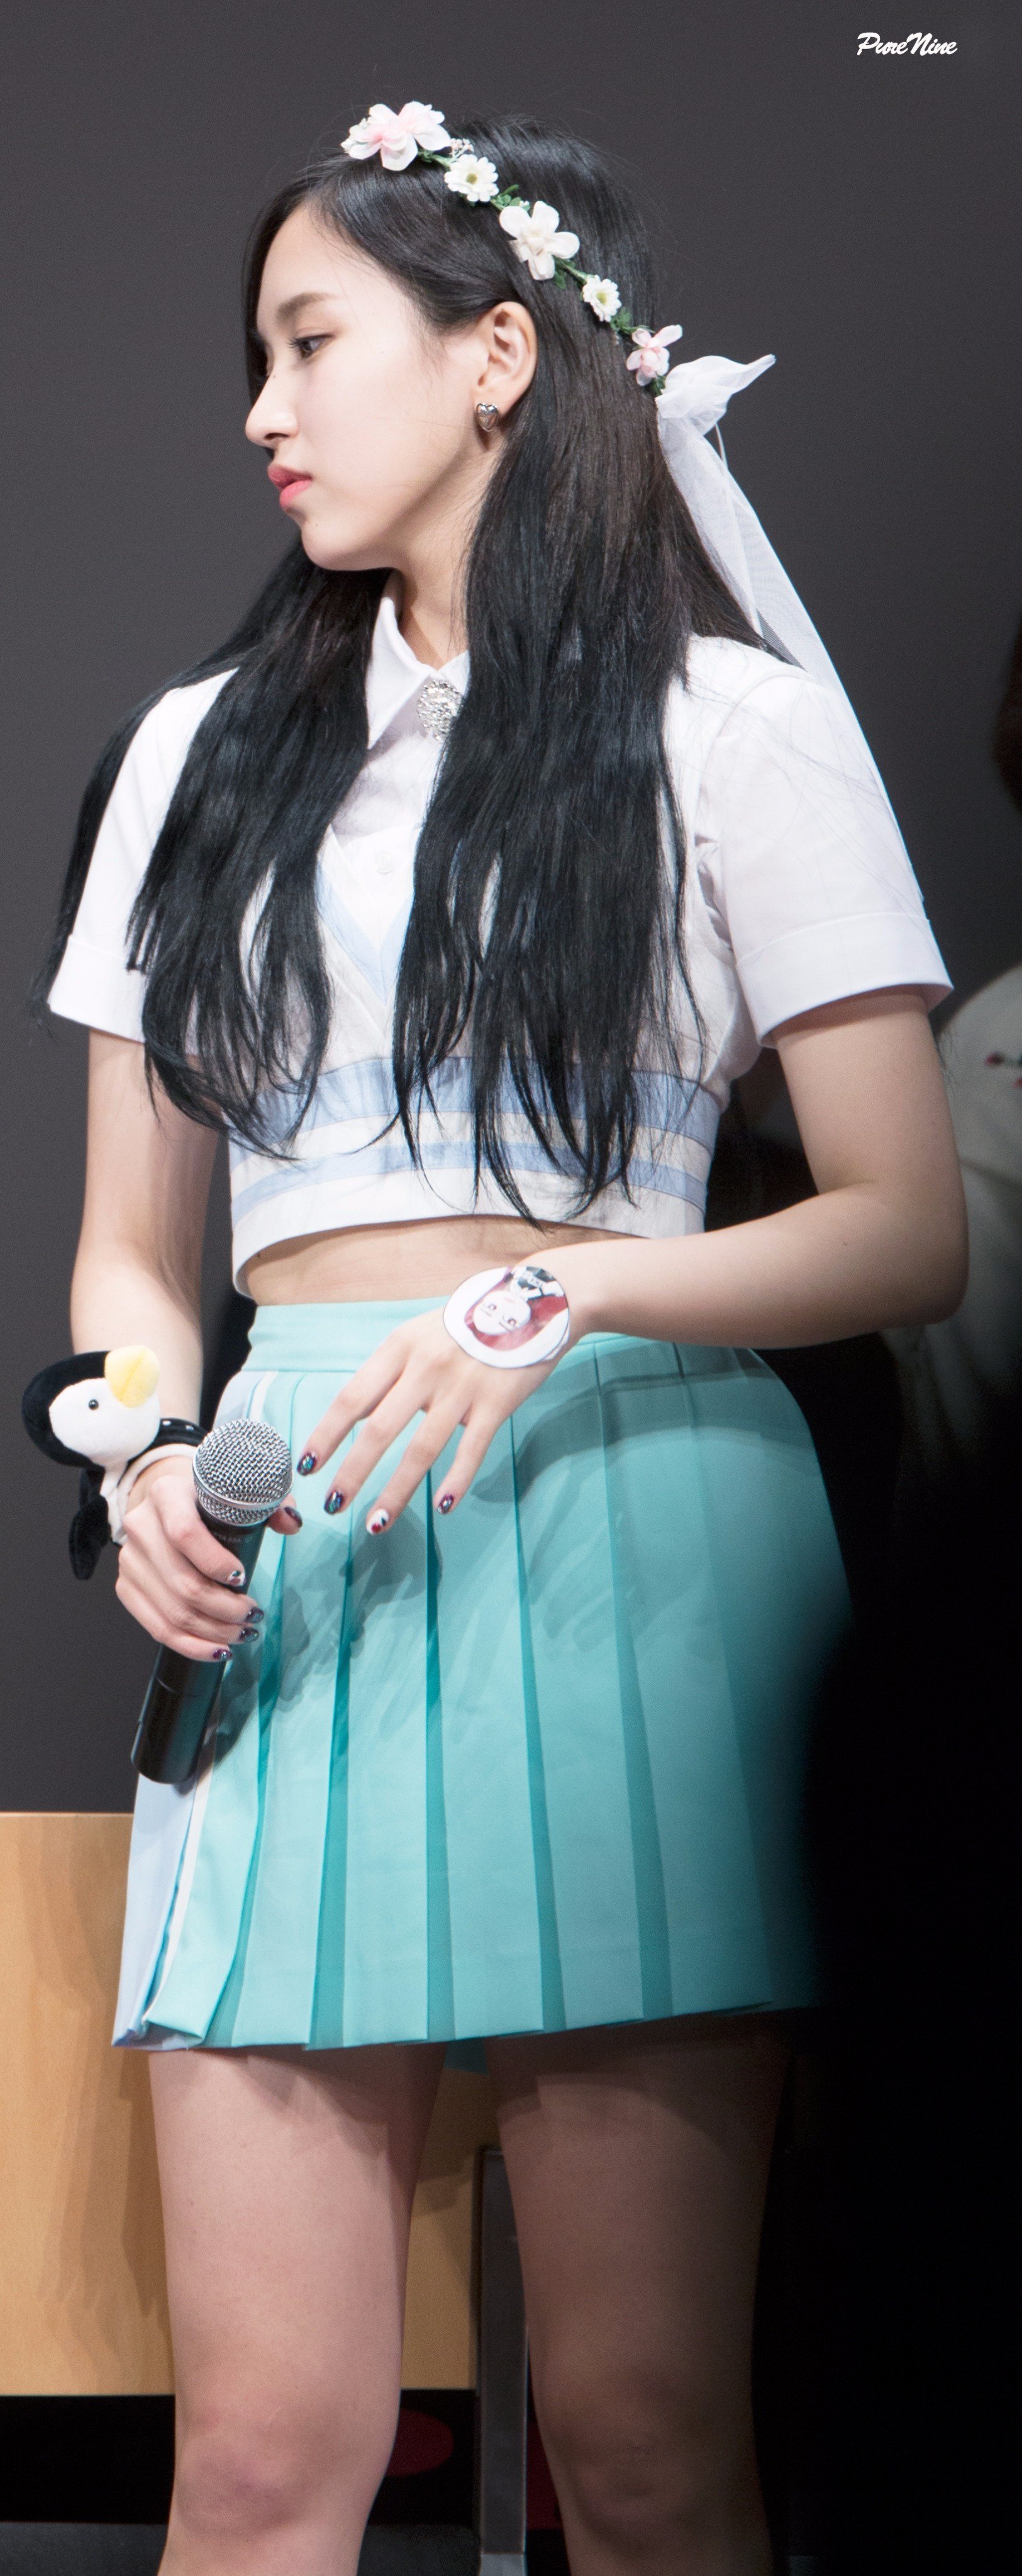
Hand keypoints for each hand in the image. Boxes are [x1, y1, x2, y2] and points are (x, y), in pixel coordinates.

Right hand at [116, 1455, 300, 1657]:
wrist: (169, 1500)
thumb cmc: (209, 1497)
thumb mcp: (240, 1490)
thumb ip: (269, 1503)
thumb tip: (290, 1524)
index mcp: (166, 1493)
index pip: (185, 1533)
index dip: (215, 1562)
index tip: (242, 1577)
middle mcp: (140, 1526)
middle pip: (183, 1582)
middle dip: (225, 1609)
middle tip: (253, 1615)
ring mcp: (129, 1560)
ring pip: (172, 1611)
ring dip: (214, 1631)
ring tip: (243, 1633)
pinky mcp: (126, 1586)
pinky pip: (157, 1627)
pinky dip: (190, 1645)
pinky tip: (217, 1649)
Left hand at [295, 1307, 566, 1533]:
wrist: (533, 1304)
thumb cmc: (465, 1326)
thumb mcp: (418, 1337)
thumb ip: (390, 1375)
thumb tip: (356, 1420)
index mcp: (399, 1348)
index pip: (352, 1398)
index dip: (326, 1434)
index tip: (307, 1466)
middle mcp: (426, 1367)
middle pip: (380, 1429)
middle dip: (352, 1472)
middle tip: (333, 1505)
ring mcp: (462, 1387)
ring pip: (422, 1448)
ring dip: (397, 1491)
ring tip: (376, 1523)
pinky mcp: (497, 1403)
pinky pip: (472, 1449)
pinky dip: (456, 1480)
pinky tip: (442, 1507)